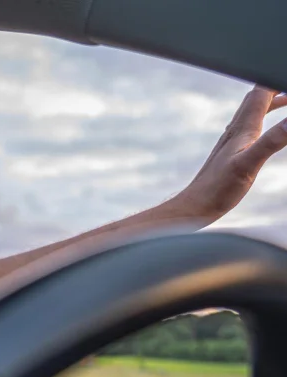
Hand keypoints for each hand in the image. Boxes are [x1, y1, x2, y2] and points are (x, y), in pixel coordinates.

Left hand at [170, 86, 286, 222]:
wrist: (194, 207)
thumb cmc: (217, 189)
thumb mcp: (249, 164)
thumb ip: (272, 141)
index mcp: (242, 129)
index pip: (260, 93)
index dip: (275, 81)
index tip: (284, 73)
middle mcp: (235, 131)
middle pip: (256, 98)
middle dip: (275, 86)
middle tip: (285, 83)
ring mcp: (232, 142)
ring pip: (253, 112)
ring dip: (272, 102)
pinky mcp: (231, 153)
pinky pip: (251, 129)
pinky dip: (264, 121)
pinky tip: (266, 131)